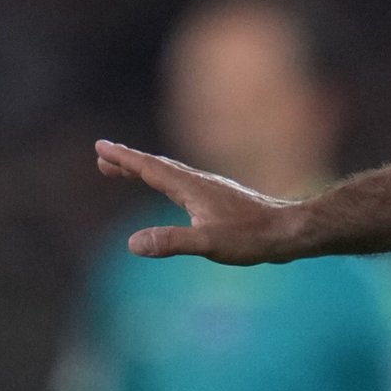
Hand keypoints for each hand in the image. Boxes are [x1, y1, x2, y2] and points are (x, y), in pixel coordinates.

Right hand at [94, 140, 300, 264]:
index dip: (124, 159)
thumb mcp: (208, 244)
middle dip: (128, 161)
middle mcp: (199, 182)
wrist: (289, 230)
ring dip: (145, 170)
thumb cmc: (251, 237)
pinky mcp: (220, 199)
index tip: (101, 147)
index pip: (150, 169)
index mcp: (191, 188)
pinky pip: (183, 183)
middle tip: (102, 157)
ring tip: (125, 171)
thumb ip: (171, 241)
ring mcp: (211, 189)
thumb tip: (132, 242)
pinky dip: (166, 181)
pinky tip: (172, 191)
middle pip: (157, 167)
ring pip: (171, 174)